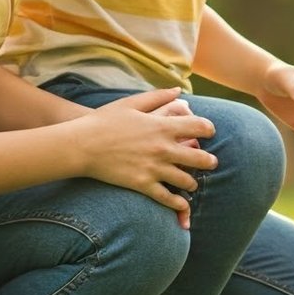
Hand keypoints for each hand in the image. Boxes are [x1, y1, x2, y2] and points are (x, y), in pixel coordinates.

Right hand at [77, 87, 217, 220]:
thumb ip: (158, 96)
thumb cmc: (104, 121)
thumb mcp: (132, 103)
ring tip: (193, 183)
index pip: (200, 127)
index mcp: (163, 126)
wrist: (81, 145)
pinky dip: (178, 203)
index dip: (209, 129)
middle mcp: (164, 148)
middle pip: (200, 158)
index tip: (210, 133)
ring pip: (186, 180)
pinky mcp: (143, 184)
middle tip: (211, 162)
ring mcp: (154, 168)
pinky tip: (182, 204)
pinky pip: (167, 198)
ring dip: (193, 182)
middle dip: (209, 161)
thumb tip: (178, 90)